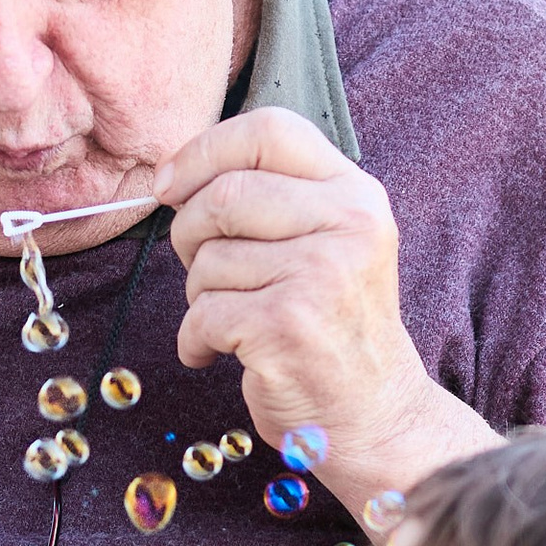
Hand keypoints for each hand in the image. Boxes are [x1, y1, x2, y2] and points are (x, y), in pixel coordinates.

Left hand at [157, 111, 489, 499]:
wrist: (375, 416)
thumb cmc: (333, 328)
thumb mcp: (330, 243)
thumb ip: (274, 198)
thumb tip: (170, 174)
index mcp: (356, 195)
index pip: (269, 129)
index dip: (205, 149)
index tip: (170, 182)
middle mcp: (348, 227)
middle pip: (224, 194)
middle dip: (190, 235)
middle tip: (204, 272)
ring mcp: (320, 276)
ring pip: (208, 260)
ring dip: (199, 296)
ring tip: (234, 320)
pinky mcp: (287, 327)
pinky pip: (203, 314)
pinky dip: (196, 340)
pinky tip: (221, 353)